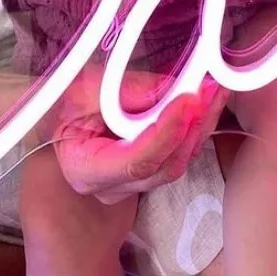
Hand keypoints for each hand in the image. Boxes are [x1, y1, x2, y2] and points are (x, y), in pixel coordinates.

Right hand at [49, 66, 229, 205]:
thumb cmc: (68, 102)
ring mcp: (134, 184)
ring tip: (214, 90)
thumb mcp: (85, 88)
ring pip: (178, 161)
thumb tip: (170, 88)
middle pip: (164, 165)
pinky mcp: (151, 171)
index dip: (166, 133)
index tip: (187, 100)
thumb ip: (125, 90)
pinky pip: (181, 153)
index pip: (137, 162)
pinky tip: (208, 100)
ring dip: (201, 124)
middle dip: (192, 126)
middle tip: (208, 89)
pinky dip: (197, 125)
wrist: (63, 114)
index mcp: (86, 171)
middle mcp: (113, 187)